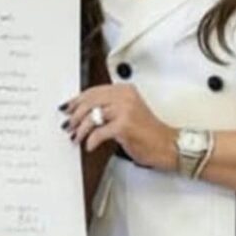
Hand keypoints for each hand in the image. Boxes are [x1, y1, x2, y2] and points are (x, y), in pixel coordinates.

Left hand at [62, 84, 177, 170]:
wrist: (168, 145)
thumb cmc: (149, 132)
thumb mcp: (128, 111)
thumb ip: (110, 107)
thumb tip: (85, 112)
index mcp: (124, 90)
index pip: (94, 91)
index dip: (77, 100)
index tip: (67, 107)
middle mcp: (124, 96)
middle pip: (89, 102)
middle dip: (75, 115)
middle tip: (69, 125)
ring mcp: (125, 110)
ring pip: (91, 116)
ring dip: (80, 129)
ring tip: (77, 137)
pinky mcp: (124, 126)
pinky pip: (98, 132)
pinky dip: (91, 141)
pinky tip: (90, 146)